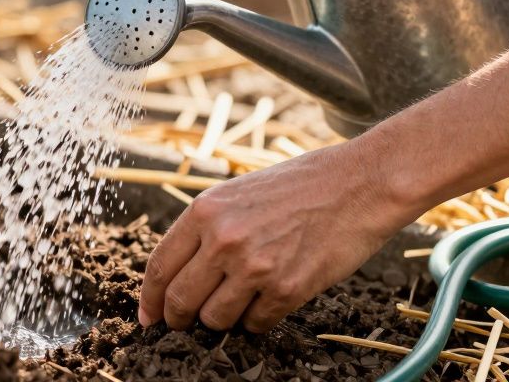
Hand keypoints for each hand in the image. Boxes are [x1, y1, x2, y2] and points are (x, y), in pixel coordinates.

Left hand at [137, 140, 412, 332]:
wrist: (359, 183)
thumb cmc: (301, 185)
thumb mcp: (239, 193)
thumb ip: (207, 228)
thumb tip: (179, 273)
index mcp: (206, 211)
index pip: (160, 267)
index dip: (150, 300)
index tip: (149, 317)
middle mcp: (224, 239)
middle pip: (181, 301)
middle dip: (179, 319)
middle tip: (185, 324)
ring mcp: (255, 267)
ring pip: (215, 319)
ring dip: (222, 320)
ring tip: (240, 302)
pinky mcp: (287, 289)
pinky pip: (255, 324)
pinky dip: (258, 319)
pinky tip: (271, 299)